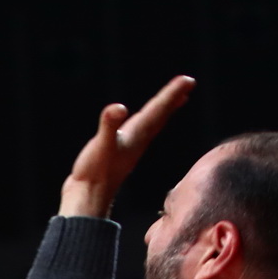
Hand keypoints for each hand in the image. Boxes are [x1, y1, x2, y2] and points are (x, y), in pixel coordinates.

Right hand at [59, 76, 194, 218]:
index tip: (188, 79)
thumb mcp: (101, 146)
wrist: (88, 198)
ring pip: (154, 124)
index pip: (157, 110)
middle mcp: (138, 141)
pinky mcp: (121, 153)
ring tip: (177, 99)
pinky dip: (149, 123)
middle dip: (173, 98)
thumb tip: (118, 108)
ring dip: (165, 110)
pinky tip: (144, 124)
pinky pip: (142, 132)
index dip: (172, 93)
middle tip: (189, 83)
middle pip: (160, 115)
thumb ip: (109, 126)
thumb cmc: (94, 172)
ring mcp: (131, 147)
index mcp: (136, 135)